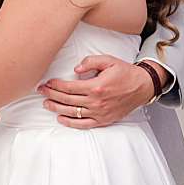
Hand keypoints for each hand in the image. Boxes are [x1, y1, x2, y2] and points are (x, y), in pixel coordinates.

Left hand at [37, 55, 161, 128]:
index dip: (55, 85)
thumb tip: (75, 70)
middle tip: (41, 91)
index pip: (69, 87)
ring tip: (46, 103)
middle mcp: (96, 102)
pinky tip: (61, 118)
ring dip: (57, 108)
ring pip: (72, 112)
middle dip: (51, 95)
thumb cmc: (125, 72)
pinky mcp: (103, 120)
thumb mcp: (108, 60)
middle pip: (67, 100)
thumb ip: (90, 62)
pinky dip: (71, 123)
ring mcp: (100, 113)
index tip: (46, 83)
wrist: (142, 87)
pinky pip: (84, 124)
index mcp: (96, 86)